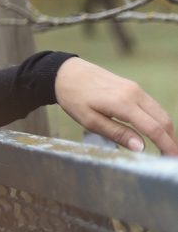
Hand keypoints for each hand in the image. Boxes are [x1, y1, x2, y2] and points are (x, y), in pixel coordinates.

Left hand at [55, 57, 176, 155]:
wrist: (65, 72)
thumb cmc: (73, 97)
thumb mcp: (89, 120)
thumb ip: (117, 133)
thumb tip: (141, 147)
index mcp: (123, 103)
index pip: (154, 128)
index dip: (167, 145)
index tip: (173, 159)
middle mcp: (134, 93)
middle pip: (163, 119)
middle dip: (171, 139)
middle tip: (172, 157)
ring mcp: (134, 88)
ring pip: (160, 111)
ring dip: (166, 130)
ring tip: (167, 147)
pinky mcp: (132, 86)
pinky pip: (151, 105)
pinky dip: (158, 119)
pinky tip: (155, 130)